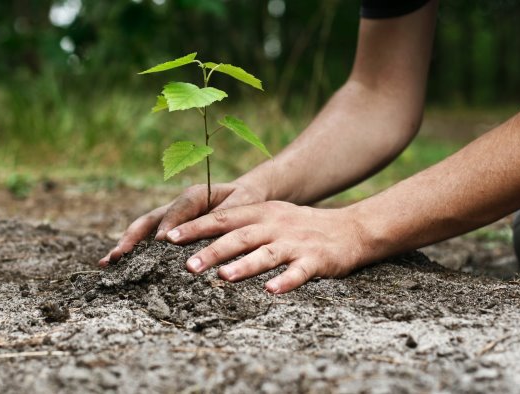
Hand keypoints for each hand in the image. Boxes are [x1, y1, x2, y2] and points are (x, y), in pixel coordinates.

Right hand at [99, 181, 265, 265]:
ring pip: (143, 230)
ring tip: (108, 262)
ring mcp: (169, 218)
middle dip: (133, 238)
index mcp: (195, 195)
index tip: (161, 242)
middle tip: (119, 255)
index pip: (178, 210)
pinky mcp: (168, 229)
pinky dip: (132, 251)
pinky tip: (116, 265)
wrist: (244, 196)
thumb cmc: (245, 201)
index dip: (169, 225)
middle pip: (149, 220)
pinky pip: (147, 239)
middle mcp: (177, 206)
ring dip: (125, 245)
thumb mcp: (242, 205)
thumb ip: (224, 216)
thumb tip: (207, 234)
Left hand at [163, 201, 368, 293]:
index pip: (222, 218)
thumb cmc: (300, 227)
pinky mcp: (316, 260)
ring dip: (244, 266)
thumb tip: (198, 239)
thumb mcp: (270, 217)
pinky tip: (271, 291)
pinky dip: (285, 281)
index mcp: (261, 213)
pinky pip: (298, 272)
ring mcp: (295, 242)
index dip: (195, 227)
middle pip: (239, 237)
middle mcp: (275, 225)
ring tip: (223, 277)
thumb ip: (239, 225)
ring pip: (266, 254)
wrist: (350, 229)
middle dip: (212, 250)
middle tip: (187, 265)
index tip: (169, 237)